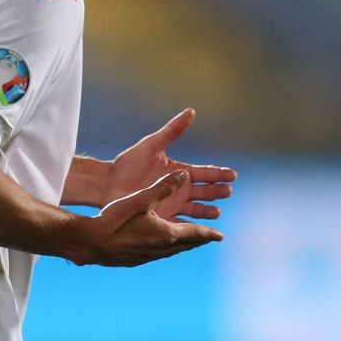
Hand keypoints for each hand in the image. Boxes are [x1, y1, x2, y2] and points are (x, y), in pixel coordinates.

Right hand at [75, 171, 223, 267]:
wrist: (91, 244)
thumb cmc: (115, 220)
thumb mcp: (141, 199)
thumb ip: (163, 187)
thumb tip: (184, 174)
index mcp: (167, 234)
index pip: (195, 233)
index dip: (209, 233)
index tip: (220, 236)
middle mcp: (161, 248)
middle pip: (187, 244)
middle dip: (199, 238)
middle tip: (210, 236)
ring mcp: (148, 256)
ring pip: (173, 250)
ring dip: (184, 244)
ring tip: (189, 241)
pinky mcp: (136, 259)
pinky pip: (159, 253)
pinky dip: (168, 248)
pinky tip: (161, 246)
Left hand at [108, 109, 236, 219]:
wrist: (108, 183)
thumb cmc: (128, 163)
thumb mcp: (152, 144)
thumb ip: (172, 130)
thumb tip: (190, 111)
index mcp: (179, 171)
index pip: (204, 173)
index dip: (218, 174)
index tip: (232, 175)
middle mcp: (179, 188)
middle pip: (204, 191)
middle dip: (216, 192)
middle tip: (227, 192)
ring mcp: (172, 203)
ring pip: (196, 208)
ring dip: (207, 210)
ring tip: (217, 211)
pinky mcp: (163, 216)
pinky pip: (181, 222)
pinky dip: (191, 225)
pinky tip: (200, 228)